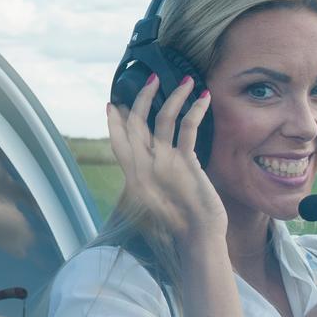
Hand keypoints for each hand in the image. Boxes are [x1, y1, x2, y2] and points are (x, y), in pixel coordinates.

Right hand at [108, 75, 226, 252]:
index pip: (118, 142)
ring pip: (163, 118)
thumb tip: (148, 169)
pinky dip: (196, 109)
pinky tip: (204, 97)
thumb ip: (148, 184)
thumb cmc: (177, 226)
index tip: (112, 104)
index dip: (114, 122)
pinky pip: (188, 127)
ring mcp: (164, 163)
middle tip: (150, 79)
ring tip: (184, 79)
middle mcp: (144, 167)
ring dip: (173, 95)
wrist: (195, 238)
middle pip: (137, 123)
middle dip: (142, 97)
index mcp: (133, 177)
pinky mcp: (186, 162)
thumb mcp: (153, 204)